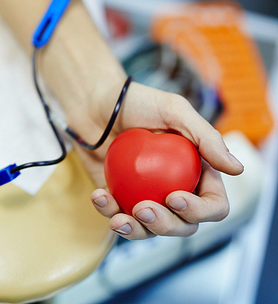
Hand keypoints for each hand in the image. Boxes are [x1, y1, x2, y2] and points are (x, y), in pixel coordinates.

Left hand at [75, 82, 243, 239]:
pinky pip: (118, 216)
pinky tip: (99, 196)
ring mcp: (146, 196)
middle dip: (165, 225)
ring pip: (150, 229)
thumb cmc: (137, 102)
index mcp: (197, 172)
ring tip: (118, 218)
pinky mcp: (119, 199)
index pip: (212, 204)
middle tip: (143, 208)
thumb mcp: (174, 110)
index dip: (199, 210)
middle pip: (183, 225)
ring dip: (135, 230)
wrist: (95, 104)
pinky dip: (108, 212)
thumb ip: (206, 137)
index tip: (174, 197)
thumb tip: (237, 169)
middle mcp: (175, 189)